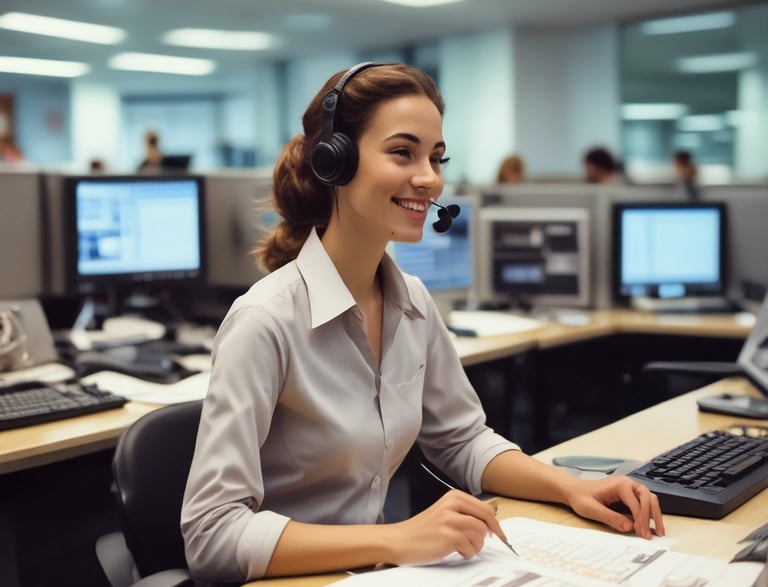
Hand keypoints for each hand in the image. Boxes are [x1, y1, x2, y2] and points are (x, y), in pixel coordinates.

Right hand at [387, 489, 505, 565]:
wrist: (400, 540)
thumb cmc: (422, 529)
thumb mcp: (445, 512)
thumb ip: (466, 512)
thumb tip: (492, 517)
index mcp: (453, 496)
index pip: (486, 508)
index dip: (495, 523)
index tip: (499, 534)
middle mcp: (452, 505)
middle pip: (487, 520)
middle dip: (490, 535)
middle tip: (484, 542)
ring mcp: (450, 520)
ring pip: (481, 534)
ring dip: (476, 545)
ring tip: (463, 547)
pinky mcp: (448, 537)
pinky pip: (471, 547)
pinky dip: (467, 553)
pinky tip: (457, 552)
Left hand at [566, 476, 664, 538]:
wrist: (574, 491)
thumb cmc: (581, 497)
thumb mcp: (592, 509)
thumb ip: (610, 518)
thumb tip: (629, 527)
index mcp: (620, 484)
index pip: (637, 502)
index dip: (641, 519)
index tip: (642, 533)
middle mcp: (627, 483)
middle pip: (648, 498)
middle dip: (653, 516)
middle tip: (654, 534)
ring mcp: (629, 488)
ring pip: (650, 499)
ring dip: (655, 515)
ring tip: (658, 532)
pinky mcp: (629, 495)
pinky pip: (644, 503)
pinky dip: (650, 514)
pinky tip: (651, 526)